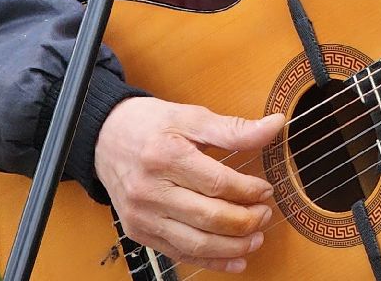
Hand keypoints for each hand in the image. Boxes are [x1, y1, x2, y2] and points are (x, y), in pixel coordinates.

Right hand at [94, 97, 284, 272]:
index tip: (266, 190)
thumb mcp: (191, 117)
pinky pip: (179, 254)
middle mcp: (150, 191)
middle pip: (208, 218)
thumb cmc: (151, 125)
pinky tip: (236, 260)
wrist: (104, 138)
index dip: (248, 190)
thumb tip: (276, 126)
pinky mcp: (138, 232)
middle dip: (245, 221)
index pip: (217, 184)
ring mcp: (143, 216)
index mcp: (165, 156)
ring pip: (196, 243)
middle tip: (265, 214)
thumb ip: (234, 129)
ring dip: (233, 247)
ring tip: (256, 237)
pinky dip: (211, 262)